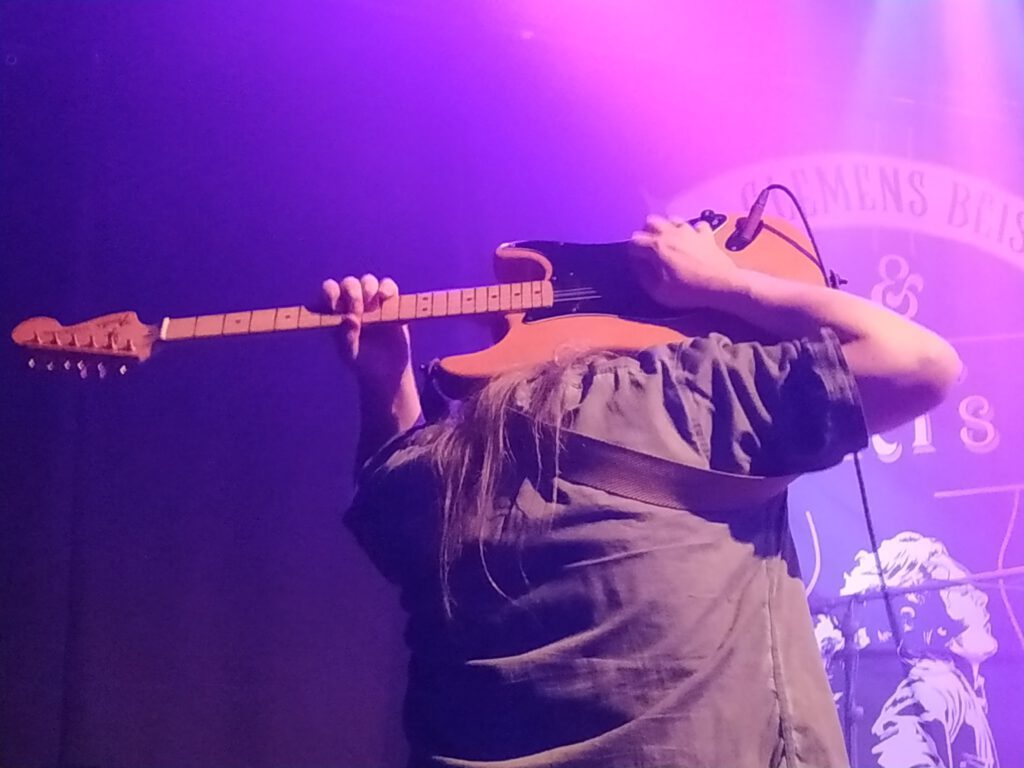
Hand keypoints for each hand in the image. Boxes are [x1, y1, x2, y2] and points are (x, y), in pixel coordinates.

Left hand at [322, 274, 410, 385]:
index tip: (336, 306)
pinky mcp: (391, 303)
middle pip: (349, 284)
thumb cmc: (362, 362)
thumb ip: (347, 336)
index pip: (328, 291)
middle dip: (352, 292)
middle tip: (358, 309)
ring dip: (368, 287)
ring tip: (372, 304)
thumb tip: (349, 317)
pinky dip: (387, 289)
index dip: (331, 293)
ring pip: (368, 281)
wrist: (387, 372)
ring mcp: (372, 301)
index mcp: (336, 312)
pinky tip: (386, 298)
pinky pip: (389, 287)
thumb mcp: (350, 353)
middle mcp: (352, 302)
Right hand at [630, 215, 744, 307]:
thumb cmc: (688, 291)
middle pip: (651, 221)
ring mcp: (690, 231)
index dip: (633, 251)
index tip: (637, 261)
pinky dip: (693, 231)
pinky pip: (697, 225)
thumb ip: (644, 276)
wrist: (721, 285)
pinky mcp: (706, 234)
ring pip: (672, 219)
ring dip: (668, 228)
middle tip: (650, 247)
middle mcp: (671, 232)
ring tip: (670, 241)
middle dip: (647, 232)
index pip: (634, 240)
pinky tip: (693, 241)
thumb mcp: (658, 292)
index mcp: (656, 246)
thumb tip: (638, 265)